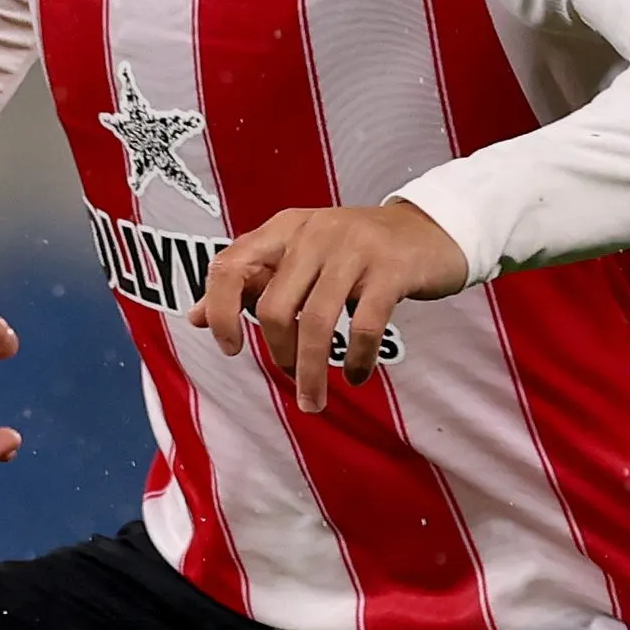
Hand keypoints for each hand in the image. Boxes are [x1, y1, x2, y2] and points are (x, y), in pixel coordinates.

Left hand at [188, 201, 471, 414]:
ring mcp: (354, 249)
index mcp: (285, 228)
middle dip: (278, 354)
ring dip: (310, 372)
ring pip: (315, 322)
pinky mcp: (391, 269)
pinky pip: (363, 325)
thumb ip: (252, 283)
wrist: (433, 229)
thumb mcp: (302, 256)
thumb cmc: (359, 250)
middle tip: (292, 379)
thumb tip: (196, 318)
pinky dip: (356, 359)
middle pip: (273, 306)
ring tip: (314, 400)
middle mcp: (314, 233)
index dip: (222, 311)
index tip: (230, 348)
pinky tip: (357, 375)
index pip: (231, 265)